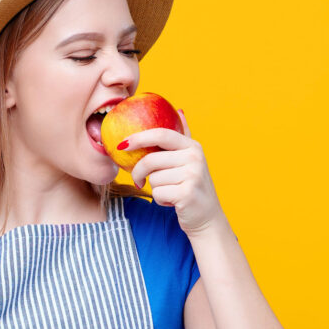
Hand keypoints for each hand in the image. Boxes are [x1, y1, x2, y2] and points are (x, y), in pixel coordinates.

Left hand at [126, 108, 224, 235]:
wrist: (207, 218)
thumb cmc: (191, 187)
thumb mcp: (190, 160)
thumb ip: (183, 137)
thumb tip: (179, 110)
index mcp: (192, 146)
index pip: (160, 134)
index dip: (139, 137)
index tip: (121, 145)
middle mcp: (194, 158)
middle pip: (151, 159)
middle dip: (139, 172)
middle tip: (138, 180)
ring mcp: (193, 175)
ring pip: (153, 179)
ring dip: (156, 189)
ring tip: (170, 191)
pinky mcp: (187, 193)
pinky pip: (158, 193)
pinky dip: (160, 200)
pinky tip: (173, 201)